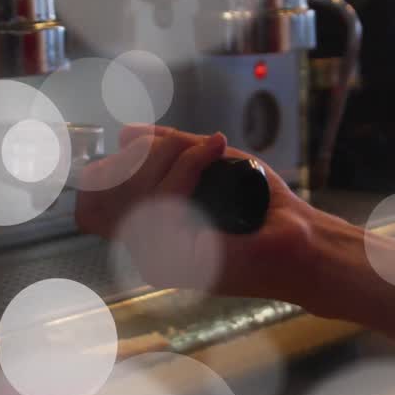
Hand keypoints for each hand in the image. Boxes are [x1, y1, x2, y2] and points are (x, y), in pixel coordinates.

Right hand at [74, 126, 320, 300]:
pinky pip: (166, 202)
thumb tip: (126, 132)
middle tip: (186, 143)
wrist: (302, 235)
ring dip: (172, 156)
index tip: (133, 147)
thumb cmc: (262, 207)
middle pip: (107, 195)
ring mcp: (161, 260)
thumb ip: (170, 147)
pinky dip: (189, 166)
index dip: (102, 173)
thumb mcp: (210, 163)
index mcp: (148, 232)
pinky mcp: (183, 262)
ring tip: (208, 148)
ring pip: (138, 194)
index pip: (92, 208)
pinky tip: (214, 154)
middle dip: (144, 153)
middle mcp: (147, 250)